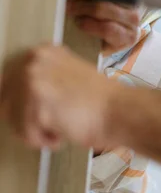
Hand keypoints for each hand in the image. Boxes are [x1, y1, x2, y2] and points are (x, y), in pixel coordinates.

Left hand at [0, 44, 121, 149]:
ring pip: (13, 120)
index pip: (7, 81)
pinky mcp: (36, 102)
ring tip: (58, 127)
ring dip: (34, 132)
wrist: (118, 109)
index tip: (27, 113)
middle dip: (24, 119)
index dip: (16, 103)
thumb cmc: (98, 100)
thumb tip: (13, 93)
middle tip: (48, 123)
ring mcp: (33, 79)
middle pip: (5, 102)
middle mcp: (33, 60)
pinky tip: (60, 133)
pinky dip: (41, 141)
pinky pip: (25, 134)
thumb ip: (42, 77)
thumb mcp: (67, 74)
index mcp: (42, 51)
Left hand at [68, 0, 139, 52]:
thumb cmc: (101, 15)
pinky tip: (80, 22)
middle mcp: (136, 5)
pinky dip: (91, 25)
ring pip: (106, 9)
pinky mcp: (127, 39)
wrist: (104, 45)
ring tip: (69, 8)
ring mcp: (134, 23)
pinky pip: (108, 29)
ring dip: (83, 8)